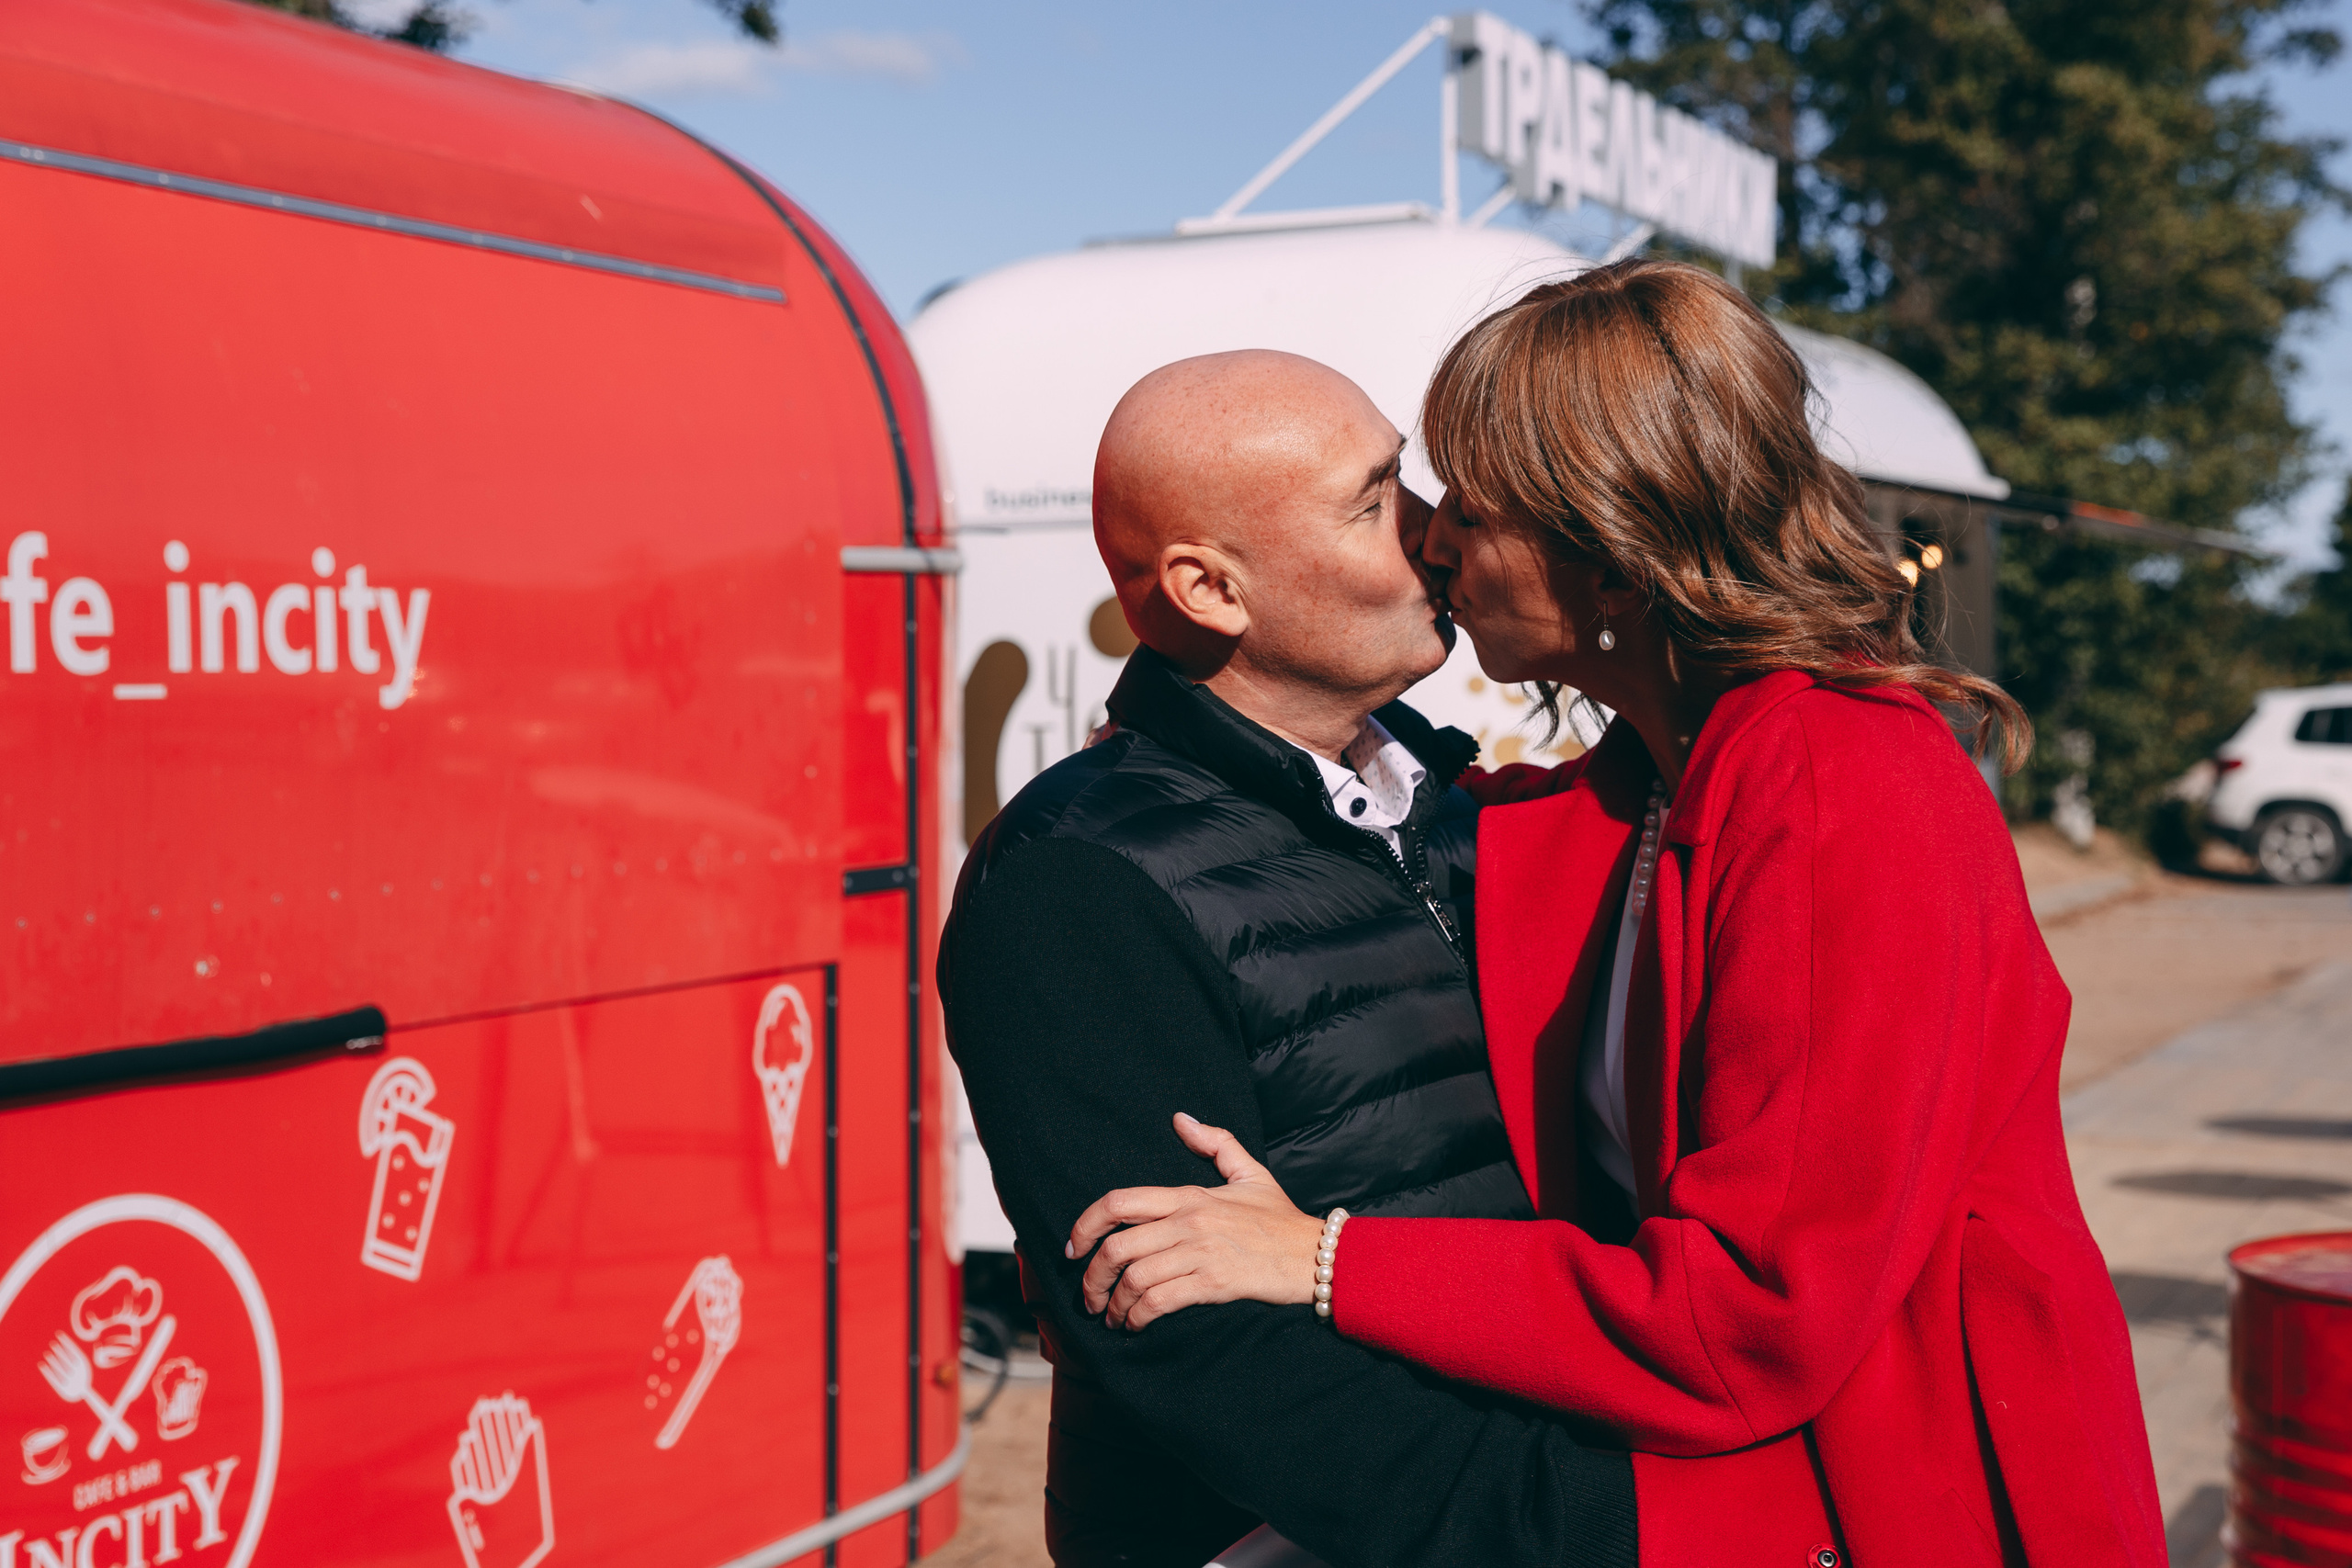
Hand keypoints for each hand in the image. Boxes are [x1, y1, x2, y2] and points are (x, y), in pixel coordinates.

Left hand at [1067, 1112, 1328, 1329]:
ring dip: (1112, 1304)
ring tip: (1109, 1317)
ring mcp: (1199, 1253)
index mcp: (1188, 1195)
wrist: (1317, 1255)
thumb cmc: (1281, 1219)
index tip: (1072, 1248)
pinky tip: (1135, 1325)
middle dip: (1091, 1278)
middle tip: (1087, 1297)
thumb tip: (1180, 1118)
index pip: (1119, 1202)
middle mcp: (1188, 1221)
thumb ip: (1215, 1143)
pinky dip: (1138, 1316)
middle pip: (1117, 1247)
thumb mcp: (1250, 1173)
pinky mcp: (1213, 1284)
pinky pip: (1159, 1302)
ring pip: (1134, 1279)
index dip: (1084, 1225)